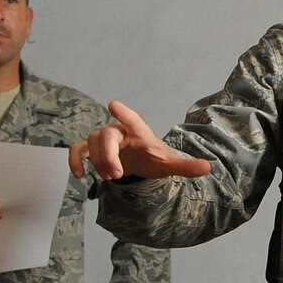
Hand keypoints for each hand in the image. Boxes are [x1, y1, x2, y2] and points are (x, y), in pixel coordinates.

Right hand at [69, 100, 210, 180]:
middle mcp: (119, 131)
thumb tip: (208, 168)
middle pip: (107, 135)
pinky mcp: (92, 149)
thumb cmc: (153, 158)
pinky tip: (79, 175)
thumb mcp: (169, 164)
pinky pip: (78, 149)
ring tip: (113, 177)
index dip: (123, 112)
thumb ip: (185, 166)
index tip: (113, 104)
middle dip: (108, 156)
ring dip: (99, 162)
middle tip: (116, 175)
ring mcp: (104, 139)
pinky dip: (75, 160)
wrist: (139, 162)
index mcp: (138, 131)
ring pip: (93, 143)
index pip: (131, 118)